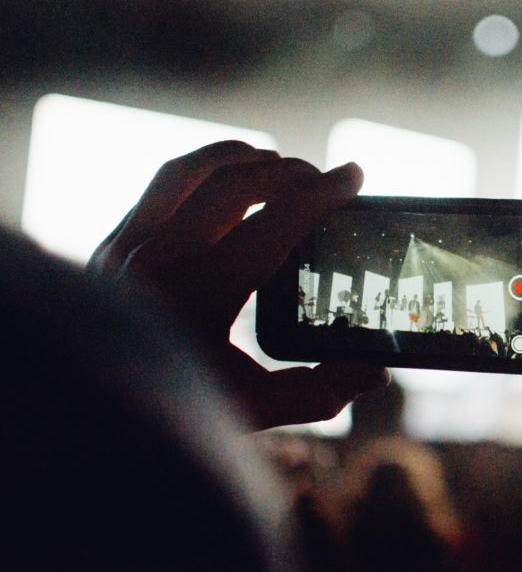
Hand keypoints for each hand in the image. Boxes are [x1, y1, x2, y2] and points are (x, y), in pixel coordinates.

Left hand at [88, 140, 389, 429]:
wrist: (94, 413)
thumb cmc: (179, 408)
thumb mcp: (252, 410)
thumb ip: (317, 392)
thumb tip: (376, 371)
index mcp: (193, 303)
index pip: (267, 231)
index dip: (317, 198)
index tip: (352, 175)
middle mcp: (152, 266)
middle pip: (231, 188)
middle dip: (288, 173)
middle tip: (324, 178)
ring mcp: (124, 247)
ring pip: (190, 171)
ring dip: (242, 159)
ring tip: (281, 165)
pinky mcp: (112, 240)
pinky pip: (164, 182)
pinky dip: (206, 168)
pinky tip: (235, 176)